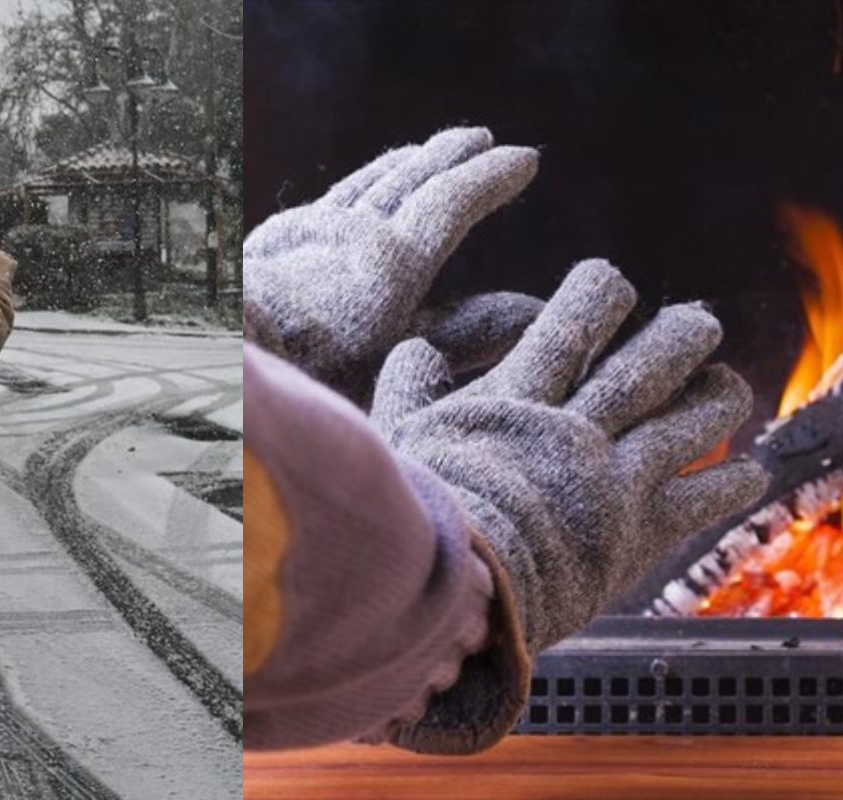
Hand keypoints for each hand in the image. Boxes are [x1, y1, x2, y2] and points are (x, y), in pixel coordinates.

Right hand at [0, 244, 17, 283]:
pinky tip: (9, 273)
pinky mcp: (13, 262)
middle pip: (2, 253)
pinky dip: (12, 266)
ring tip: (4, 272)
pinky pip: (14, 262)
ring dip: (7, 262)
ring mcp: (6, 257)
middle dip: (2, 258)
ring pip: (8, 257)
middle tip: (1, 268)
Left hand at [243, 127, 537, 400]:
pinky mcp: (274, 240)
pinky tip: (350, 197)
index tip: (525, 158)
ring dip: (401, 165)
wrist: (226, 351)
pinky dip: (356, 188)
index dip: (491, 178)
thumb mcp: (400, 362)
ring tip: (421, 152)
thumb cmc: (317, 375)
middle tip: (477, 138)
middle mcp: (355, 229)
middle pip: (410, 178)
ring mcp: (310, 229)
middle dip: (448, 156)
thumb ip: (466, 335)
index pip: (453, 201)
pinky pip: (329, 199)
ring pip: (366, 184)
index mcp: (395, 261)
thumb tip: (534, 312)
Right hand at [372, 260, 768, 654]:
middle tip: (696, 323)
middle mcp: (576, 428)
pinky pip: (701, 499)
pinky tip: (749, 474)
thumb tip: (414, 348)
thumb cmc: (419, 511)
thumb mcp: (397, 435)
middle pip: (646, 364)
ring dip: (717, 397)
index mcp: (518, 399)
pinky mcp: (637, 531)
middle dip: (678, 336)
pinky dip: (730, 483)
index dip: (599, 294)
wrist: (456, 586)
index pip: (571, 325)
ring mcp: (614, 478)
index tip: (610, 283)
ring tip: (729, 386)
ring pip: (687, 421)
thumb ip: (408, 386)